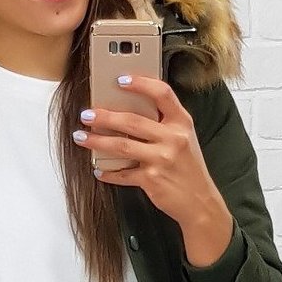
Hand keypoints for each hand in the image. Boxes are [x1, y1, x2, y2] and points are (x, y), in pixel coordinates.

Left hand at [72, 73, 227, 232]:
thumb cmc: (188, 168)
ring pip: (122, 146)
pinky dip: (108, 172)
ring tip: (81, 137)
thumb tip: (128, 112)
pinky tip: (99, 169)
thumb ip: (163, 124)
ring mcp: (162, 159)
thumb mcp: (184, 139)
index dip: (141, 84)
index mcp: (182, 123)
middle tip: (87, 115)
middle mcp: (173, 138)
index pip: (162, 94)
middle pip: (133, 121)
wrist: (200, 201)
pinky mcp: (152, 179)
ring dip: (97, 141)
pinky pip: (123, 174)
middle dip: (105, 117)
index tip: (121, 80)